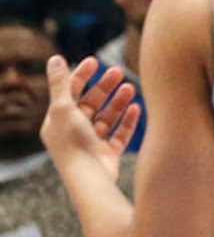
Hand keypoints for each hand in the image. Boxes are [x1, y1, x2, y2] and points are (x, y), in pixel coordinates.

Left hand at [41, 56, 140, 178]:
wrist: (89, 178)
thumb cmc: (73, 143)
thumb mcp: (62, 108)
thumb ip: (60, 83)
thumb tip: (54, 58)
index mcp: (59, 122)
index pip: (70, 93)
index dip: (81, 75)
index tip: (95, 61)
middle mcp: (74, 133)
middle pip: (91, 103)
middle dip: (105, 87)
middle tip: (119, 71)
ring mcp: (92, 144)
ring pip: (107, 117)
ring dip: (118, 101)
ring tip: (130, 87)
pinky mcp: (108, 155)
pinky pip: (120, 133)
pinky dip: (128, 120)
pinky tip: (136, 107)